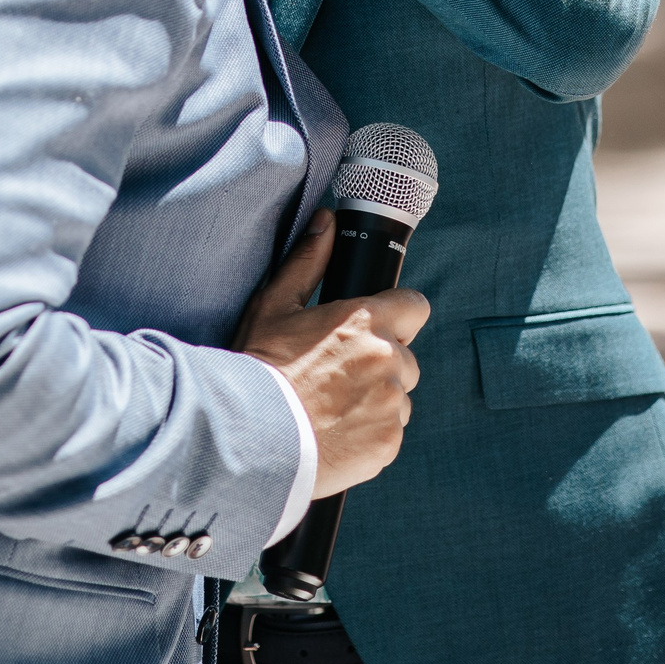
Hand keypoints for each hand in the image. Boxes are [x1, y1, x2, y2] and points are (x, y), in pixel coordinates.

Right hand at [236, 214, 429, 498]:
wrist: (249, 436)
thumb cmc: (260, 367)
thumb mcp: (274, 306)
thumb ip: (307, 261)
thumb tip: (326, 221)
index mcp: (365, 321)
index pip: (415, 306)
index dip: (396, 316)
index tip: (376, 329)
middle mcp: (387, 360)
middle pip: (406, 356)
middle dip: (382, 364)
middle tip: (339, 376)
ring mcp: (392, 404)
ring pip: (399, 396)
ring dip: (377, 400)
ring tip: (333, 408)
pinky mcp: (389, 442)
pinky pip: (390, 432)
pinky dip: (370, 433)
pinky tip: (335, 433)